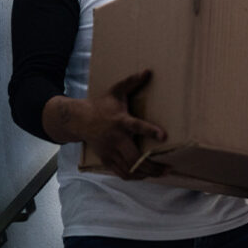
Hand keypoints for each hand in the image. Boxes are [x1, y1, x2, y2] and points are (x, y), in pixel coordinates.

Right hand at [44, 69, 167, 179]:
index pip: (136, 126)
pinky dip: (135, 177)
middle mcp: (115, 139)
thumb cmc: (101, 104)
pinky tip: (147, 176)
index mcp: (120, 121)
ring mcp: (110, 152)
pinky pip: (121, 173)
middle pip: (134, 158)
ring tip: (162, 173)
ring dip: (147, 173)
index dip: (150, 131)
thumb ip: (132, 82)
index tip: (164, 136)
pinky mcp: (106, 159)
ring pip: (129, 169)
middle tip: (168, 168)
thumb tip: (149, 71)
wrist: (78, 120)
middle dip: (152, 165)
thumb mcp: (116, 90)